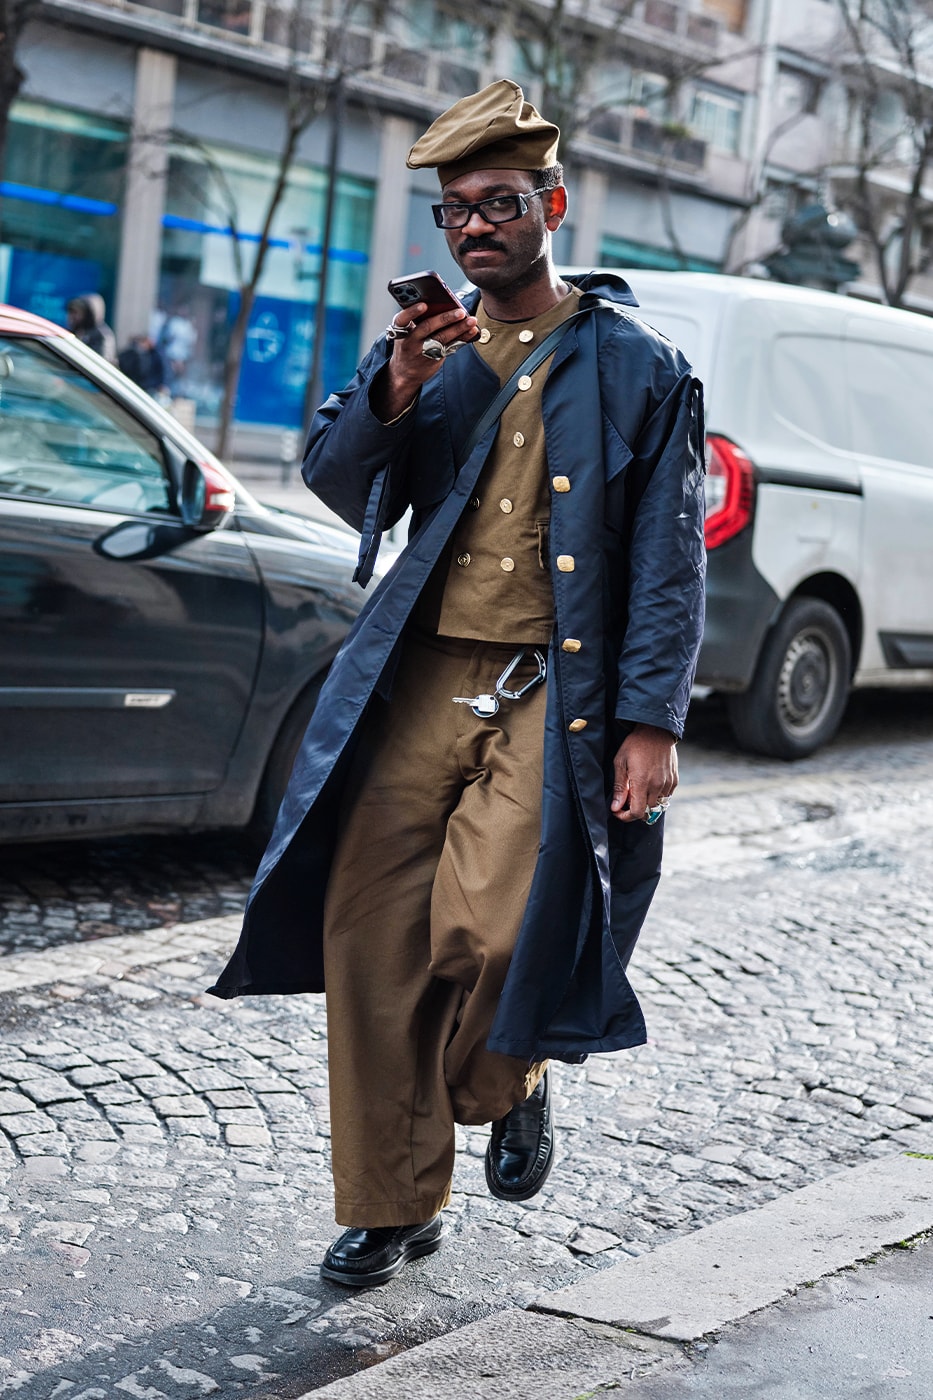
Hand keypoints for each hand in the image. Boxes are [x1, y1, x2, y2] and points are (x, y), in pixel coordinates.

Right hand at [371, 302, 478, 421]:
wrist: (405, 372)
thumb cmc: (408, 344)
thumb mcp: (405, 332)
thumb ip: (418, 320)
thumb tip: (441, 304)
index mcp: (401, 330)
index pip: (402, 319)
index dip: (412, 312)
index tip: (423, 305)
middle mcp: (411, 341)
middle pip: (427, 327)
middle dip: (445, 319)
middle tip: (460, 312)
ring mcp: (423, 351)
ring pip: (442, 338)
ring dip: (459, 328)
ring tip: (471, 321)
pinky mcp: (435, 358)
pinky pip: (450, 346)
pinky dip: (463, 338)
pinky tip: (472, 331)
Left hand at [610, 723, 677, 822]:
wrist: (657, 730)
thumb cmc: (635, 745)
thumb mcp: (620, 762)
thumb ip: (619, 787)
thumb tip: (615, 808)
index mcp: (642, 782)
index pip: (637, 813)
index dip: (626, 817)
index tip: (618, 811)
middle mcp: (657, 786)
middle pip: (646, 811)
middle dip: (634, 808)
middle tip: (627, 796)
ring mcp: (667, 784)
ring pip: (656, 805)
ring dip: (646, 802)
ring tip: (638, 788)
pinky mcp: (674, 780)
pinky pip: (666, 797)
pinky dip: (656, 796)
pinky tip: (650, 783)